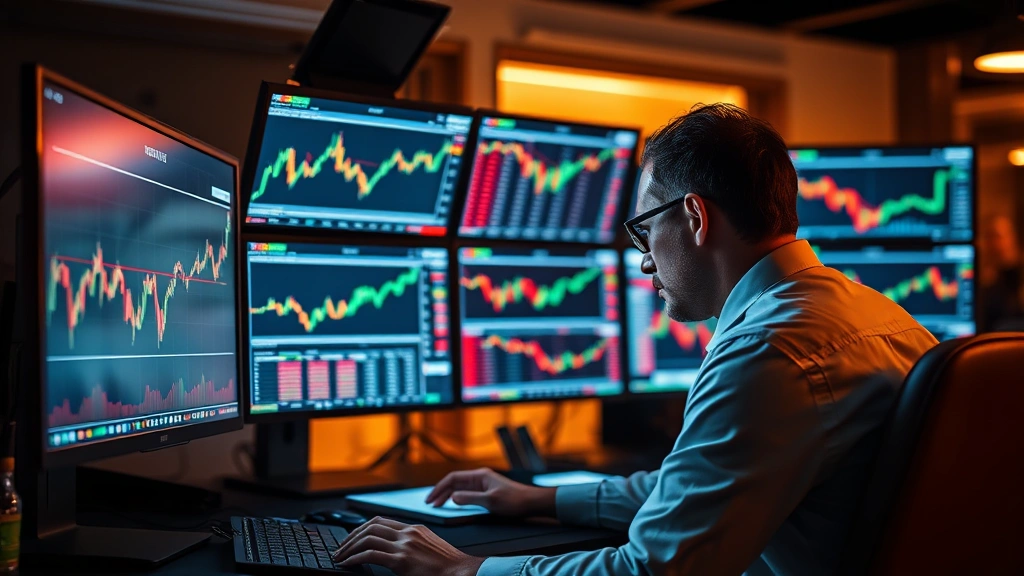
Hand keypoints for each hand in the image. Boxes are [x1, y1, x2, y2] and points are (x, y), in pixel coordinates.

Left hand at [331, 516, 483, 575]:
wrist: (462, 573)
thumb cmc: (449, 566)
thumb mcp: (430, 547)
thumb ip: (412, 544)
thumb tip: (394, 551)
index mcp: (415, 528)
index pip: (380, 521)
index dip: (362, 528)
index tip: (352, 538)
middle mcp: (408, 533)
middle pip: (370, 526)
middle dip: (351, 536)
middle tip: (341, 548)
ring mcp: (404, 545)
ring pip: (367, 538)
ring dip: (349, 548)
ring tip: (340, 557)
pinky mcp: (401, 560)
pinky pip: (370, 555)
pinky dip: (355, 559)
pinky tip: (348, 564)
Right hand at [424, 467, 556, 517]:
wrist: (532, 503)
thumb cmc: (514, 500)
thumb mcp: (490, 501)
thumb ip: (470, 499)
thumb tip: (452, 497)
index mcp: (480, 475)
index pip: (453, 478)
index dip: (439, 488)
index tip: (431, 499)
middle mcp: (480, 478)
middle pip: (455, 483)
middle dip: (441, 492)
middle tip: (430, 504)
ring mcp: (483, 485)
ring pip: (460, 489)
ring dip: (448, 496)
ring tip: (438, 505)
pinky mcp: (487, 493)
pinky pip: (467, 494)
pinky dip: (457, 499)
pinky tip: (453, 505)